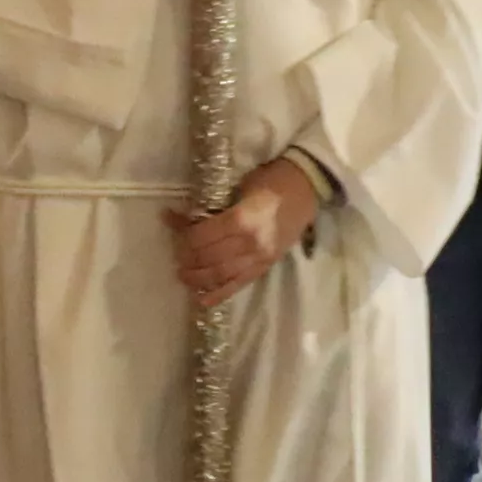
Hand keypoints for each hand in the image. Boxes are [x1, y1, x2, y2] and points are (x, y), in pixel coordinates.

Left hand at [167, 157, 318, 304]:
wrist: (308, 187)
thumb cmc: (271, 181)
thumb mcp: (239, 187)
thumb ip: (211, 205)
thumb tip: (177, 215)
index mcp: (242, 219)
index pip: (202, 236)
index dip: (184, 237)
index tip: (173, 231)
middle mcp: (250, 243)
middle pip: (209, 257)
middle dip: (188, 258)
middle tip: (176, 255)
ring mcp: (260, 257)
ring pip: (221, 274)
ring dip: (198, 278)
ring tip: (182, 276)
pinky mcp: (266, 266)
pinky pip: (239, 284)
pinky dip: (219, 294)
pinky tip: (202, 300)